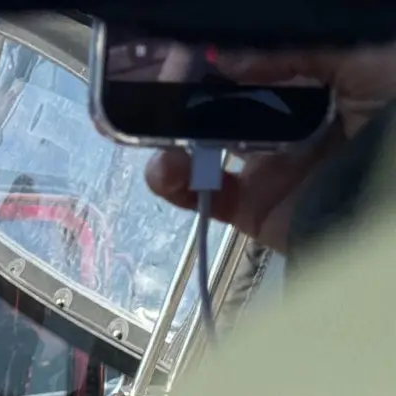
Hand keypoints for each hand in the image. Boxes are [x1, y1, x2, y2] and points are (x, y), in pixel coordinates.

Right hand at [145, 44, 395, 251]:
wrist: (394, 204)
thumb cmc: (395, 123)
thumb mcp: (363, 59)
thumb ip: (299, 49)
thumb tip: (228, 60)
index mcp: (318, 86)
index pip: (254, 65)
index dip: (217, 58)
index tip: (187, 54)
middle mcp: (290, 125)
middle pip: (222, 104)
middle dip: (185, 93)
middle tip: (161, 85)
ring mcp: (269, 168)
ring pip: (203, 148)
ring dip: (171, 136)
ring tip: (159, 130)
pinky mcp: (255, 209)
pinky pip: (201, 198)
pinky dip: (173, 184)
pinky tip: (167, 168)